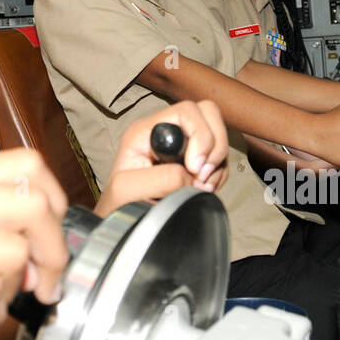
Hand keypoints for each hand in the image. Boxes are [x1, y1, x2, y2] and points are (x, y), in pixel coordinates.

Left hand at [96, 100, 229, 215]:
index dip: (200, 136)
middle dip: (214, 146)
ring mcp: (183, 145)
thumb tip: (191, 174)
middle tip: (202, 176)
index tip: (194, 169)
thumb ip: (159, 178)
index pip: (186, 112)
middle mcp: (165, 132)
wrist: (125, 227)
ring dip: (217, 164)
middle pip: (208, 113)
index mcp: (145, 131)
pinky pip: (221, 158)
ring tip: (201, 186)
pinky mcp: (195, 162)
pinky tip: (203, 189)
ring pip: (218, 136)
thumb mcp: (127, 191)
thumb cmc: (119, 207)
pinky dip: (219, 174)